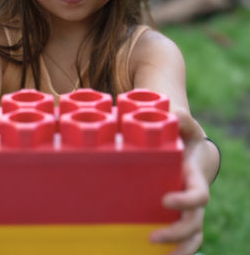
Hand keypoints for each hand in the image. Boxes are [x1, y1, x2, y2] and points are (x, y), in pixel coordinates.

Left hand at [150, 110, 209, 254]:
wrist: (194, 155)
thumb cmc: (189, 141)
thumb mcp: (188, 129)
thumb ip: (184, 120)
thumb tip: (176, 112)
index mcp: (195, 178)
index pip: (198, 196)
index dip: (185, 201)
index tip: (165, 200)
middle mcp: (194, 198)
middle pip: (193, 223)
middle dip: (177, 233)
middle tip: (153, 236)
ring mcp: (189, 209)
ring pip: (192, 236)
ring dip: (178, 248)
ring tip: (155, 252)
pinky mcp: (181, 214)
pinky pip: (186, 238)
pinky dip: (177, 249)